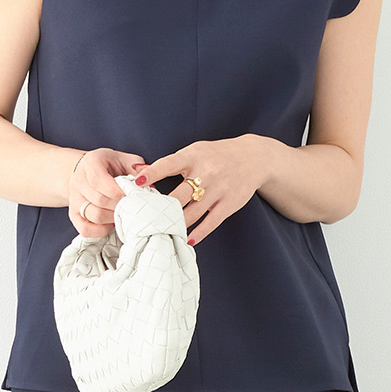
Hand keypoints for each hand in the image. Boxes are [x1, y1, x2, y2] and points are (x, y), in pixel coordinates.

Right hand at [69, 147, 145, 238]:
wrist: (87, 172)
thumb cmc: (110, 166)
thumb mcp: (125, 160)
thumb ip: (137, 169)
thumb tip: (148, 184)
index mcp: (91, 163)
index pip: (99, 181)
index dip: (118, 192)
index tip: (133, 196)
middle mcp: (78, 180)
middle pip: (99, 200)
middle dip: (120, 206)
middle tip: (132, 207)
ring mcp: (74, 199)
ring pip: (94, 215)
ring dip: (113, 218)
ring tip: (123, 214)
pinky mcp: (73, 215)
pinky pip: (85, 229)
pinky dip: (101, 231)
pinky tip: (111, 224)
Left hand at [128, 136, 271, 245]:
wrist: (254, 158)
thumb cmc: (217, 155)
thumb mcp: (196, 151)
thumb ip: (172, 162)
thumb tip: (139, 172)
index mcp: (194, 156)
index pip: (168, 164)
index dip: (152, 173)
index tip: (136, 183)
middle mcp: (206, 173)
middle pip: (178, 196)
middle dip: (161, 208)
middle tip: (145, 218)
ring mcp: (219, 190)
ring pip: (192, 213)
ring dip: (176, 224)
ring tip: (161, 232)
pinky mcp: (229, 204)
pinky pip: (211, 222)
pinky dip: (198, 233)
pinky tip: (188, 240)